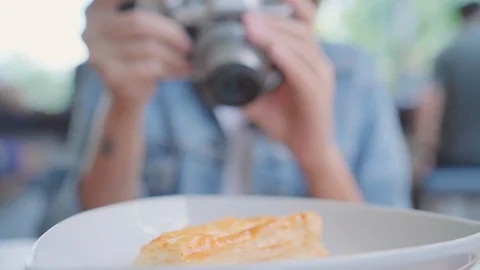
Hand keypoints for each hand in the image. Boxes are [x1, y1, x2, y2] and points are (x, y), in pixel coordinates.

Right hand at [82, 0, 190, 108]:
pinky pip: (150, 67)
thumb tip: (186, 14)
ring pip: (148, 47)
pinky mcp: (111, 75)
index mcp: (98, 10)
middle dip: (169, 31)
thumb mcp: (140, 33)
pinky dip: (171, 68)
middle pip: (138, 22)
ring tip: (185, 60)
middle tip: (187, 44)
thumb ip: (149, 19)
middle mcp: (91, 29)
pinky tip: (181, 71)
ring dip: (173, 55)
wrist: (126, 94)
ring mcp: (98, 53)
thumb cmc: (138, 57)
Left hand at [243, 0, 334, 164]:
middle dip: (272, 21)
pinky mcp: (318, 96)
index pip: (304, 24)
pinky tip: (273, 51)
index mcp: (306, 59)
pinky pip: (303, 73)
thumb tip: (216, 76)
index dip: (294, 5)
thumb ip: (244, 85)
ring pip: (301, 47)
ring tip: (252, 30)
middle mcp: (317, 63)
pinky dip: (287, 60)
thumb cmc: (287, 122)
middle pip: (299, 31)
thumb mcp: (260, 99)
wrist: (307, 150)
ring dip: (275, 35)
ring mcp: (320, 78)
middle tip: (245, 18)